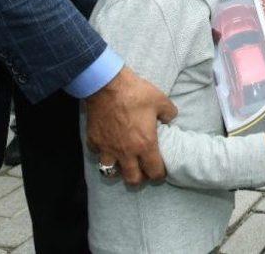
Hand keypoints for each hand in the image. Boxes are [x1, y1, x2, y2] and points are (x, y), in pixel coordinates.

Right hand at [85, 66, 177, 184]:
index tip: (160, 170)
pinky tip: (107, 145)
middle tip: (142, 170)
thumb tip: (169, 119)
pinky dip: (102, 153)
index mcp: (145, 145)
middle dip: (140, 178)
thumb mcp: (161, 100)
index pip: (154, 172)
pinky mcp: (94, 141)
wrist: (108, 86)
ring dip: (118, 170)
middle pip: (132, 179)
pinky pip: (97, 154)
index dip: (159, 174)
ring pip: (111, 172)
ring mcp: (108, 149)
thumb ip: (169, 113)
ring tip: (123, 162)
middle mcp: (126, 152)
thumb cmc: (136, 93)